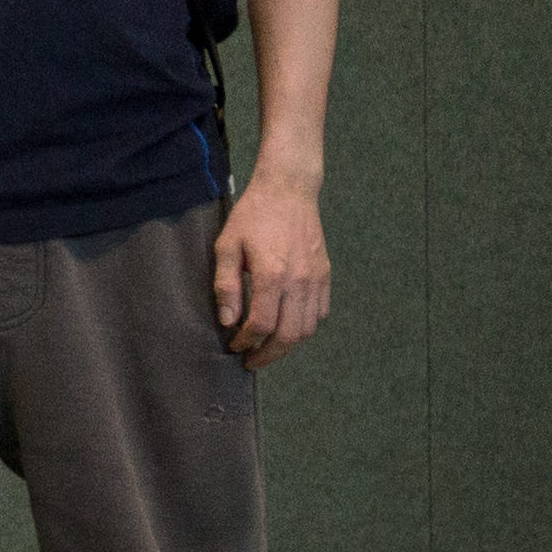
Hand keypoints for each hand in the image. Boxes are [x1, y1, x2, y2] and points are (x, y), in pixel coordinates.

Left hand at [212, 176, 331, 369]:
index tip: (234, 346)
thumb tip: (228, 320)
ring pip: (307, 328)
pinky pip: (320, 313)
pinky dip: (305, 327)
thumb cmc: (253, 216)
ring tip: (267, 348)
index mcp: (272, 276)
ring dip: (287, 345)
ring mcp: (316, 280)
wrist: (289, 191)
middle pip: (289, 335)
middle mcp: (299, 282)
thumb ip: (226, 285)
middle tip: (252, 360)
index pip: (262, 324)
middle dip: (269, 354)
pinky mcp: (325, 275)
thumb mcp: (227, 246)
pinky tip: (287, 326)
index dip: (246, 341)